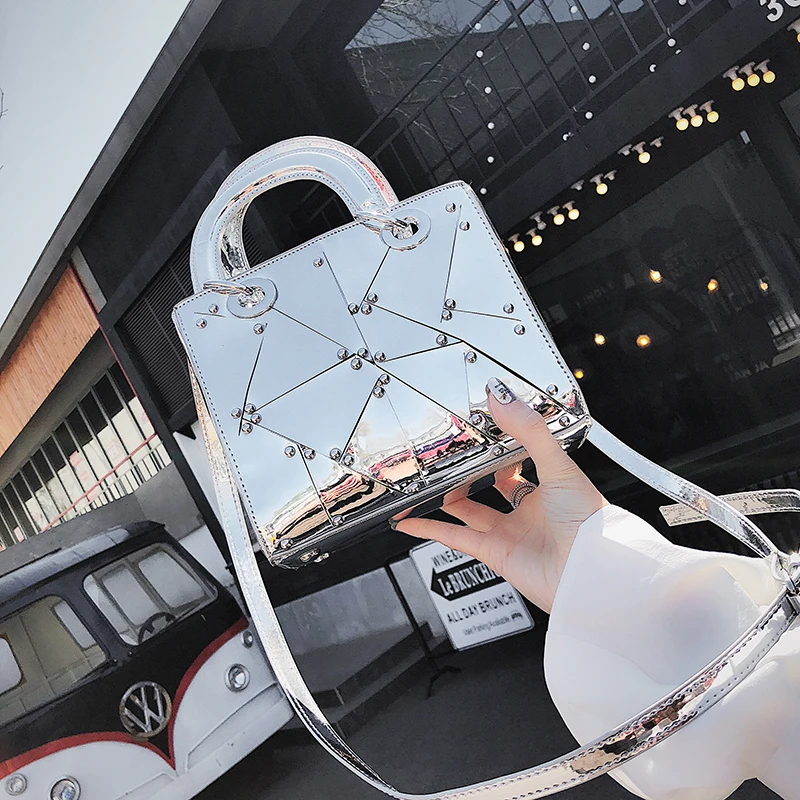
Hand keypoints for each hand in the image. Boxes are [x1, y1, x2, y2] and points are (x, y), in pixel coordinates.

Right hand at [394, 378, 606, 612]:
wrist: (588, 572)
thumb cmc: (588, 523)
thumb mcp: (558, 464)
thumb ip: (529, 430)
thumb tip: (502, 396)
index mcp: (549, 486)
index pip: (520, 462)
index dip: (502, 446)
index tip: (482, 428)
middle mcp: (529, 510)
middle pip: (492, 487)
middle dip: (471, 472)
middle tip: (450, 456)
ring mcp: (511, 532)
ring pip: (470, 511)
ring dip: (447, 499)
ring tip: (425, 483)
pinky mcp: (494, 552)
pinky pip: (455, 537)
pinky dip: (430, 529)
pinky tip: (412, 520)